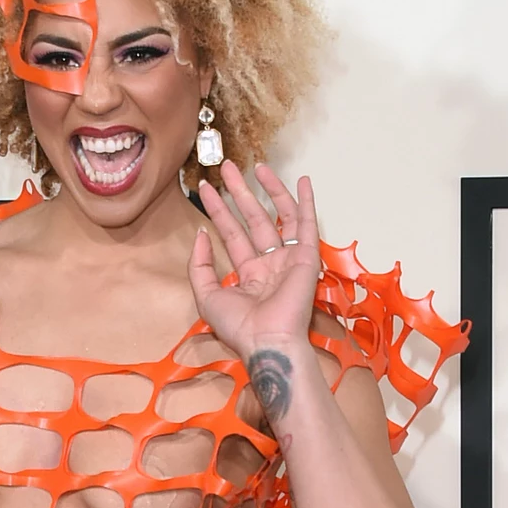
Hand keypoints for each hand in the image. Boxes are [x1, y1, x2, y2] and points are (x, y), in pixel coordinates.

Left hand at [188, 162, 320, 366]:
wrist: (267, 341)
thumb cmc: (239, 327)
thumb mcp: (207, 296)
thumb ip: (200, 266)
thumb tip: (201, 234)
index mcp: (249, 274)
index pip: (232, 233)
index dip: (219, 210)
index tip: (206, 188)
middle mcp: (270, 263)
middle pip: (254, 219)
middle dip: (240, 192)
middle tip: (227, 167)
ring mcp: (289, 259)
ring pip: (280, 216)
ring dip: (269, 190)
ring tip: (256, 166)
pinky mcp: (307, 257)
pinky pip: (308, 224)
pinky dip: (307, 202)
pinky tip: (303, 181)